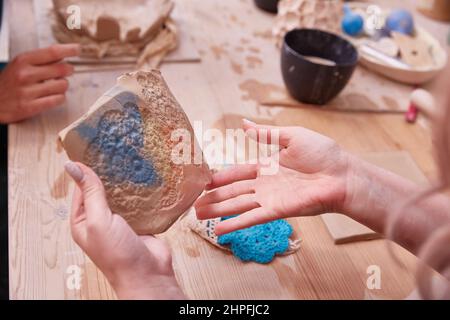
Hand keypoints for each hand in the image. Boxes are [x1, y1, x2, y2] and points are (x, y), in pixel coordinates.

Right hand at [0, 44, 78, 122]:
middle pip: (62, 69)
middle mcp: (25, 75)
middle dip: (69, 70)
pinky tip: (53, 96)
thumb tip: (64, 55)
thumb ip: (41, 60)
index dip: (69, 50)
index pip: (52, 52)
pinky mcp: (30, 107)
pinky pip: (58, 100)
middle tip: (68, 71)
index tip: (78, 49)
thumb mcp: (20, 65)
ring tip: (55, 86)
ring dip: (63, 86)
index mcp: (23, 60)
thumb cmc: (10, 82)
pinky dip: (59, 98)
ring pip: (63, 85)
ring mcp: (27, 92)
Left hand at [64, 161, 184, 299]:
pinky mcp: (140, 220)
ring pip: (121, 194)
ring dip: (126, 182)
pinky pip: (138, 201)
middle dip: (109, 174)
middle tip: (117, 152)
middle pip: (102, 190)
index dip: (87, 171)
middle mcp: (100, 220)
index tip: (95, 150)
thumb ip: (90, 192)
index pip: (81, 189)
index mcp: (82, 221)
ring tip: (132, 162)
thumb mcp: (98, 220)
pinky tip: (146, 180)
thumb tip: (73, 167)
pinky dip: (142, 192)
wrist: (148, 274)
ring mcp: (121, 220)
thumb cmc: (118, 255)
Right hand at [195, 119, 349, 234]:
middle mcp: (264, 185)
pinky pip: (252, 218)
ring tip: (198, 217)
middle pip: (232, 192)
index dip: (220, 178)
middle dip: (212, 199)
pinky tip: (219, 230)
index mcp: (266, 166)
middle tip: (193, 205)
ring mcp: (269, 199)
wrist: (343, 174)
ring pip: (237, 205)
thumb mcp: (291, 136)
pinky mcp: (277, 211)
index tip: (202, 182)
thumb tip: (244, 123)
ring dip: (217, 211)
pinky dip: (236, 224)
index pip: (237, 173)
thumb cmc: (323, 154)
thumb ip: (266, 134)